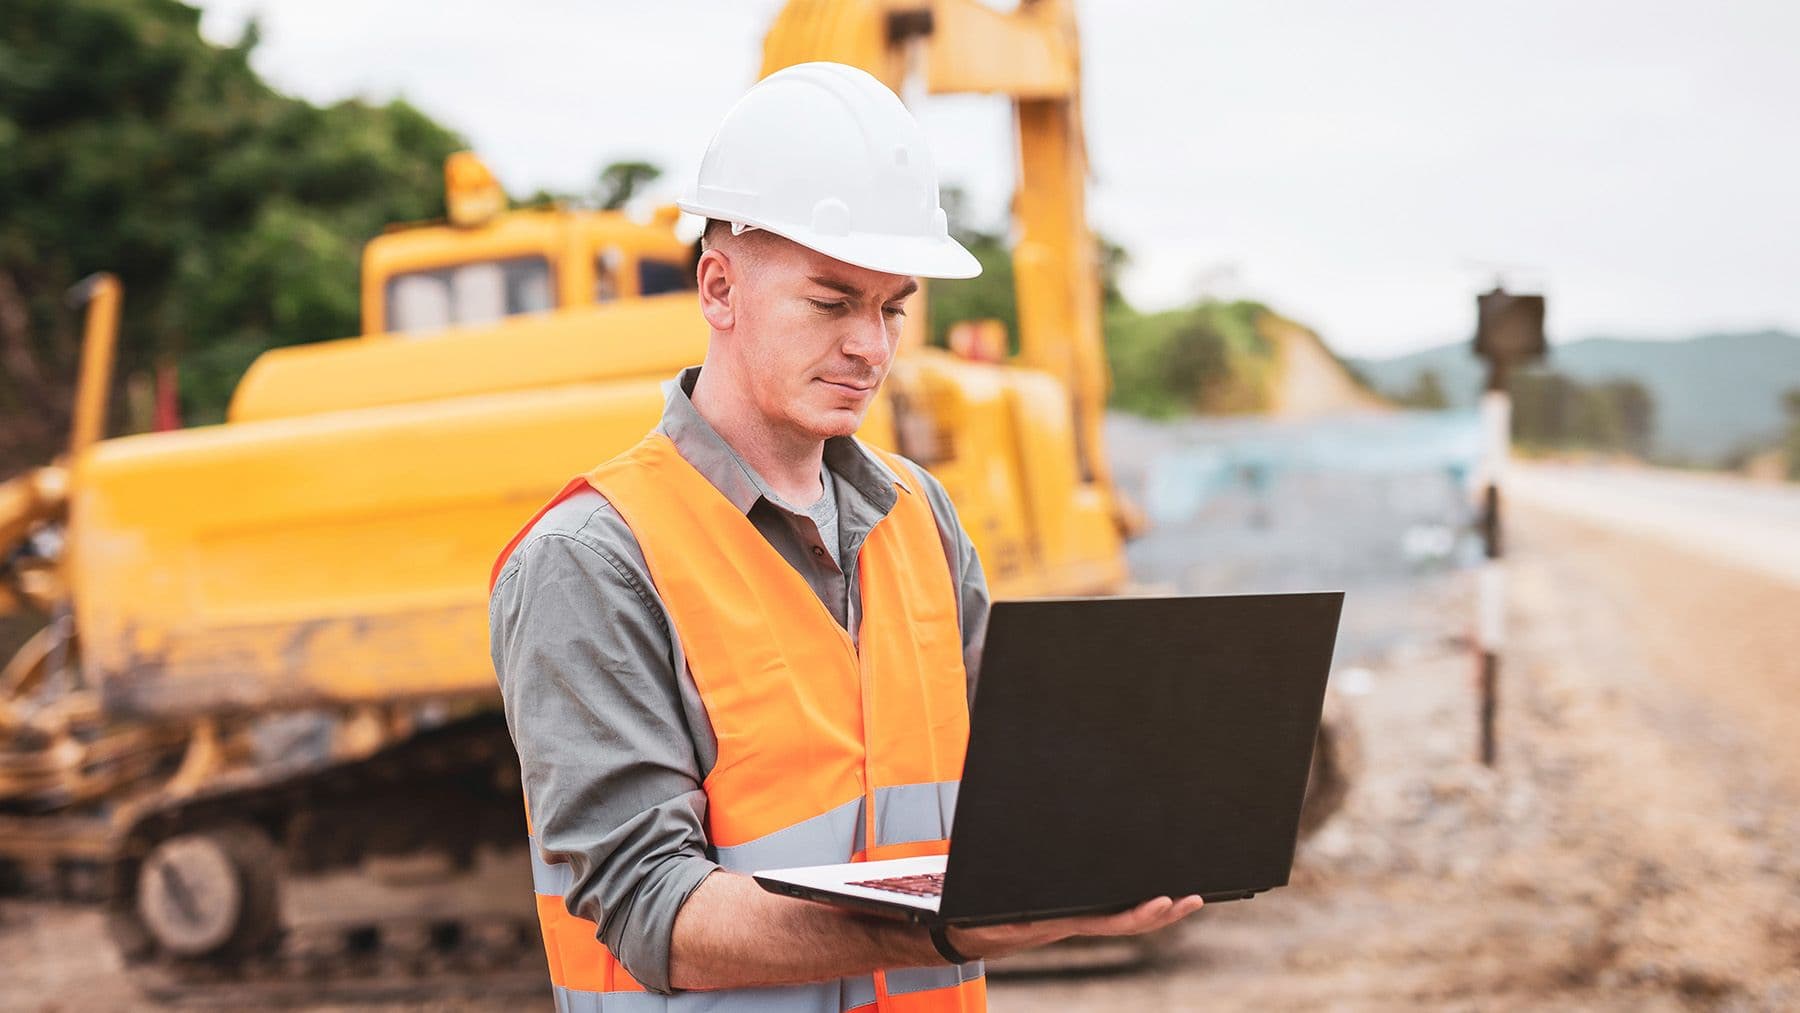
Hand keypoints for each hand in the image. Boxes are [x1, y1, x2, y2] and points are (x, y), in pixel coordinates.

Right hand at [946, 894, 1203, 961]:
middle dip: (1165, 913)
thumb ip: (1003, 918)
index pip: (1110, 921)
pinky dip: (1141, 903)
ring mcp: (1083, 917)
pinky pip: (1117, 909)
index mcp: (1064, 923)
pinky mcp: (1080, 910)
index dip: (1139, 914)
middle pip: (1132, 922)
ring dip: (1162, 911)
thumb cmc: (983, 921)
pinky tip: (1158, 892)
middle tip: (1193, 898)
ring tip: (1191, 897)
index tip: (1163, 901)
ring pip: (1129, 918)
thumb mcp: (989, 918)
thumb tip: (1011, 920)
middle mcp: (1080, 922)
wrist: (976, 934)